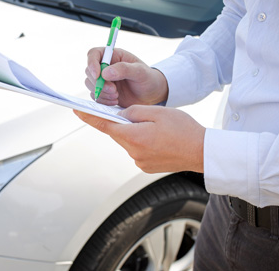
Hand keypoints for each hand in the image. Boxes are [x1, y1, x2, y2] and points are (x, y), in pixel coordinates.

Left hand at [74, 106, 204, 173]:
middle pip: (118, 133)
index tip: (77, 110)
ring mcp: (139, 161)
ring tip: (156, 129)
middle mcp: (133, 152)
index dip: (89, 117)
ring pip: (128, 141)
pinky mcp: (146, 167)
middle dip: (123, 123)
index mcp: (134, 136)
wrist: (201, 151)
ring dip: (135, 133)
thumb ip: (134, 111)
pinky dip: (142, 142)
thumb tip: (121, 114)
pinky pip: (136, 150)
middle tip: (140, 116)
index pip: (105, 125)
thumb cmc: (184, 130)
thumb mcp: (158, 112)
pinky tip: (158, 139)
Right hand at [85, 47, 167, 106]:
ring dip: (101, 92)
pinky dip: (103, 100)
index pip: (94, 54)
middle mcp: (105, 66)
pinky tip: (115, 101)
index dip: (92, 63)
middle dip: (98, 83)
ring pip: (90, 84)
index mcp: (113, 55)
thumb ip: (124, 69)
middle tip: (114, 90)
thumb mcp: (140, 72)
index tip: (97, 75)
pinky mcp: (104, 92)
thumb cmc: (148, 78)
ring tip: (117, 95)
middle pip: (89, 71)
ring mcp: (103, 80)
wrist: (151, 95)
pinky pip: (95, 96)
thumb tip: (105, 72)